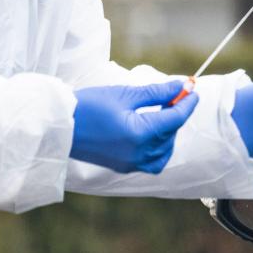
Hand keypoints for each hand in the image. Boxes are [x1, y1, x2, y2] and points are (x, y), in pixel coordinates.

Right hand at [71, 80, 198, 173]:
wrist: (60, 126)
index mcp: (140, 134)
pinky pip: (151, 162)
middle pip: (171, 133)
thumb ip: (156, 93)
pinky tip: (153, 132)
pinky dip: (159, 148)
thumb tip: (180, 87)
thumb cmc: (89, 106)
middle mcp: (139, 153)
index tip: (193, 90)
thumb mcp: (125, 94)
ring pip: (164, 151)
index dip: (187, 103)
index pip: (175, 118)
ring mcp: (131, 163)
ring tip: (162, 113)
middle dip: (177, 114)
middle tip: (174, 95)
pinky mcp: (123, 166)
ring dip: (169, 133)